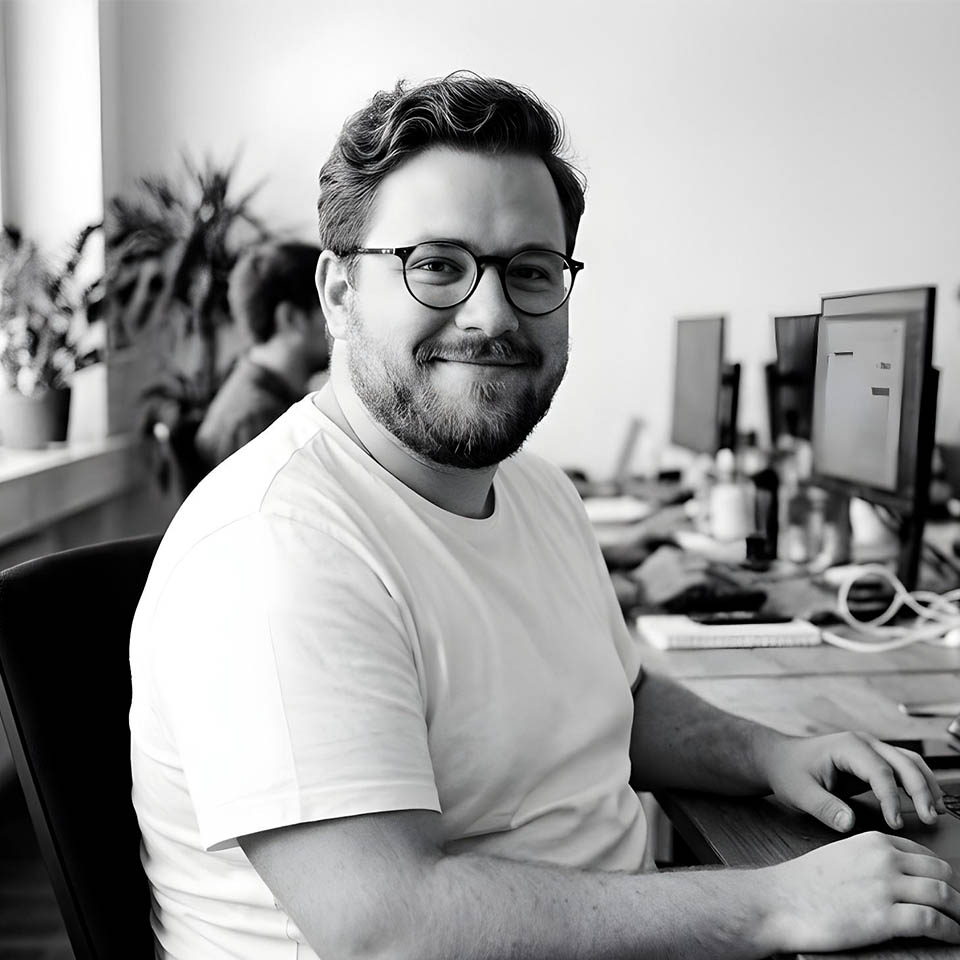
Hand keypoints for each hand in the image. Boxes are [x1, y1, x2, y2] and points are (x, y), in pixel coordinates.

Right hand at [761, 832, 959, 951]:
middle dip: (955, 891)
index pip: (922, 854)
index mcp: (872, 842)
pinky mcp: (886, 916)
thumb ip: (868, 860)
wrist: (781, 900)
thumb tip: (893, 878)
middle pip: (940, 872)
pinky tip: (953, 937)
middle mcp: (884, 859)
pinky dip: (951, 931)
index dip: (939, 874)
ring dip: (959, 913)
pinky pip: (934, 922)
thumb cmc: (804, 884)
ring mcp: (886, 886)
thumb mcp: (840, 857)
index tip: (945, 887)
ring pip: (943, 895)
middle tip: (958, 908)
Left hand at [762, 731, 945, 831]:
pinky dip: (920, 784)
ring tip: (937, 812)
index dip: (891, 798)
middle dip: (920, 790)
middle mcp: (864, 744)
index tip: (894, 824)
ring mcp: (871, 751)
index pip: (879, 771)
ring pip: (910, 762)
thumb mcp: (799, 792)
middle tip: (930, 819)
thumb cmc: (789, 771)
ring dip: (926, 785)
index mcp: (847, 747)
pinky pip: (904, 769)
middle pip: (903, 763)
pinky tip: (928, 803)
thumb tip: (848, 823)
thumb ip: (824, 807)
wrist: (781, 758)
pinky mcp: (875, 762)